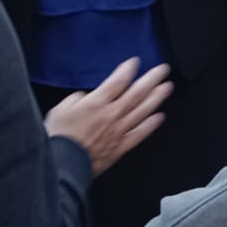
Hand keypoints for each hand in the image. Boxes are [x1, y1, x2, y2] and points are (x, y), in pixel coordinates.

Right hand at [43, 57, 173, 175]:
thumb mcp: (61, 109)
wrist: (63, 165)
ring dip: (157, 98)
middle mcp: (112, 114)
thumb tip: (87, 98)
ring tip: (167, 87)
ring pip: (142, 111)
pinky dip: (151, 125)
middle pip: (136, 93)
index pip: (118, 81)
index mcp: (96, 103)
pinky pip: (140, 134)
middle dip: (151, 79)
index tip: (135, 62)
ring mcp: (118, 131)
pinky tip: (159, 117)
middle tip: (163, 70)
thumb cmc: (59, 137)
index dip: (128, 70)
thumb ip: (77, 99)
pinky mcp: (120, 147)